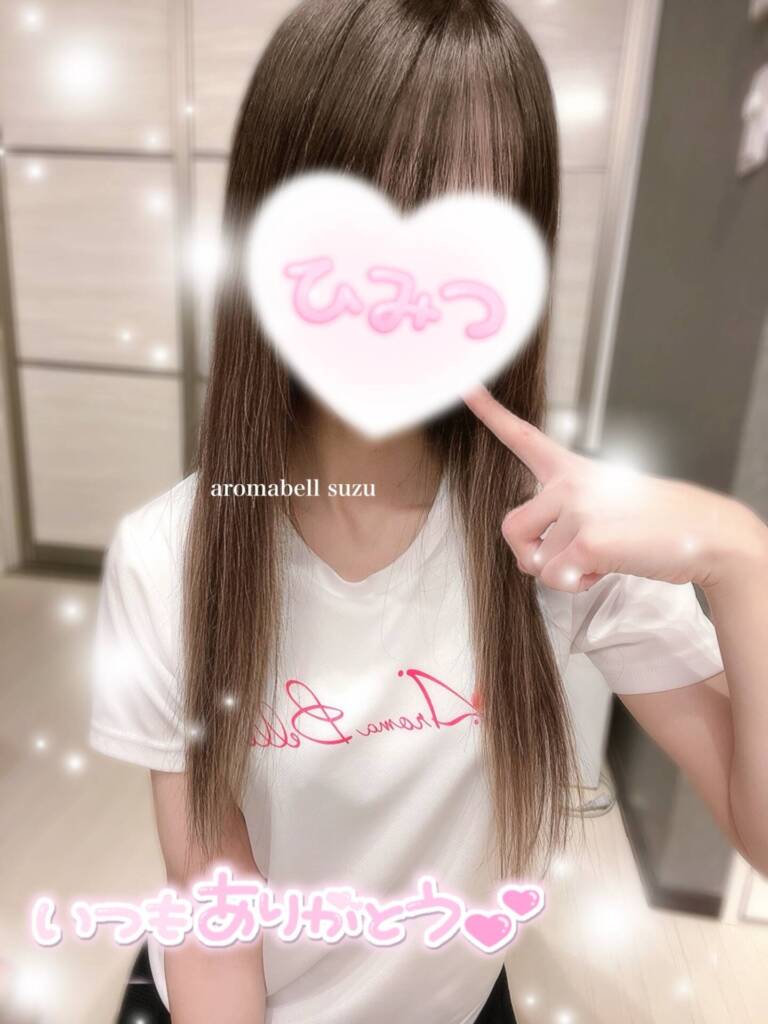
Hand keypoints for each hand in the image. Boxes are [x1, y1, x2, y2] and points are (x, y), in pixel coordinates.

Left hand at [463, 387, 766, 593]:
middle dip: (528, 555)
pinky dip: (578, 584)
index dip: (489, 413)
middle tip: (564, 559)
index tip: (465, 387)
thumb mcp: (604, 504)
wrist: (702, 531)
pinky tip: (606, 569)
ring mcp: (579, 508)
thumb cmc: (650, 523)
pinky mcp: (589, 538)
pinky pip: (557, 578)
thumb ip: (564, 519)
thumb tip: (535, 560)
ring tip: (596, 559)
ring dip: (560, 574)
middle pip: (510, 528)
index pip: (523, 436)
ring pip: (535, 561)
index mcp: (571, 469)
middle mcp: (569, 483)